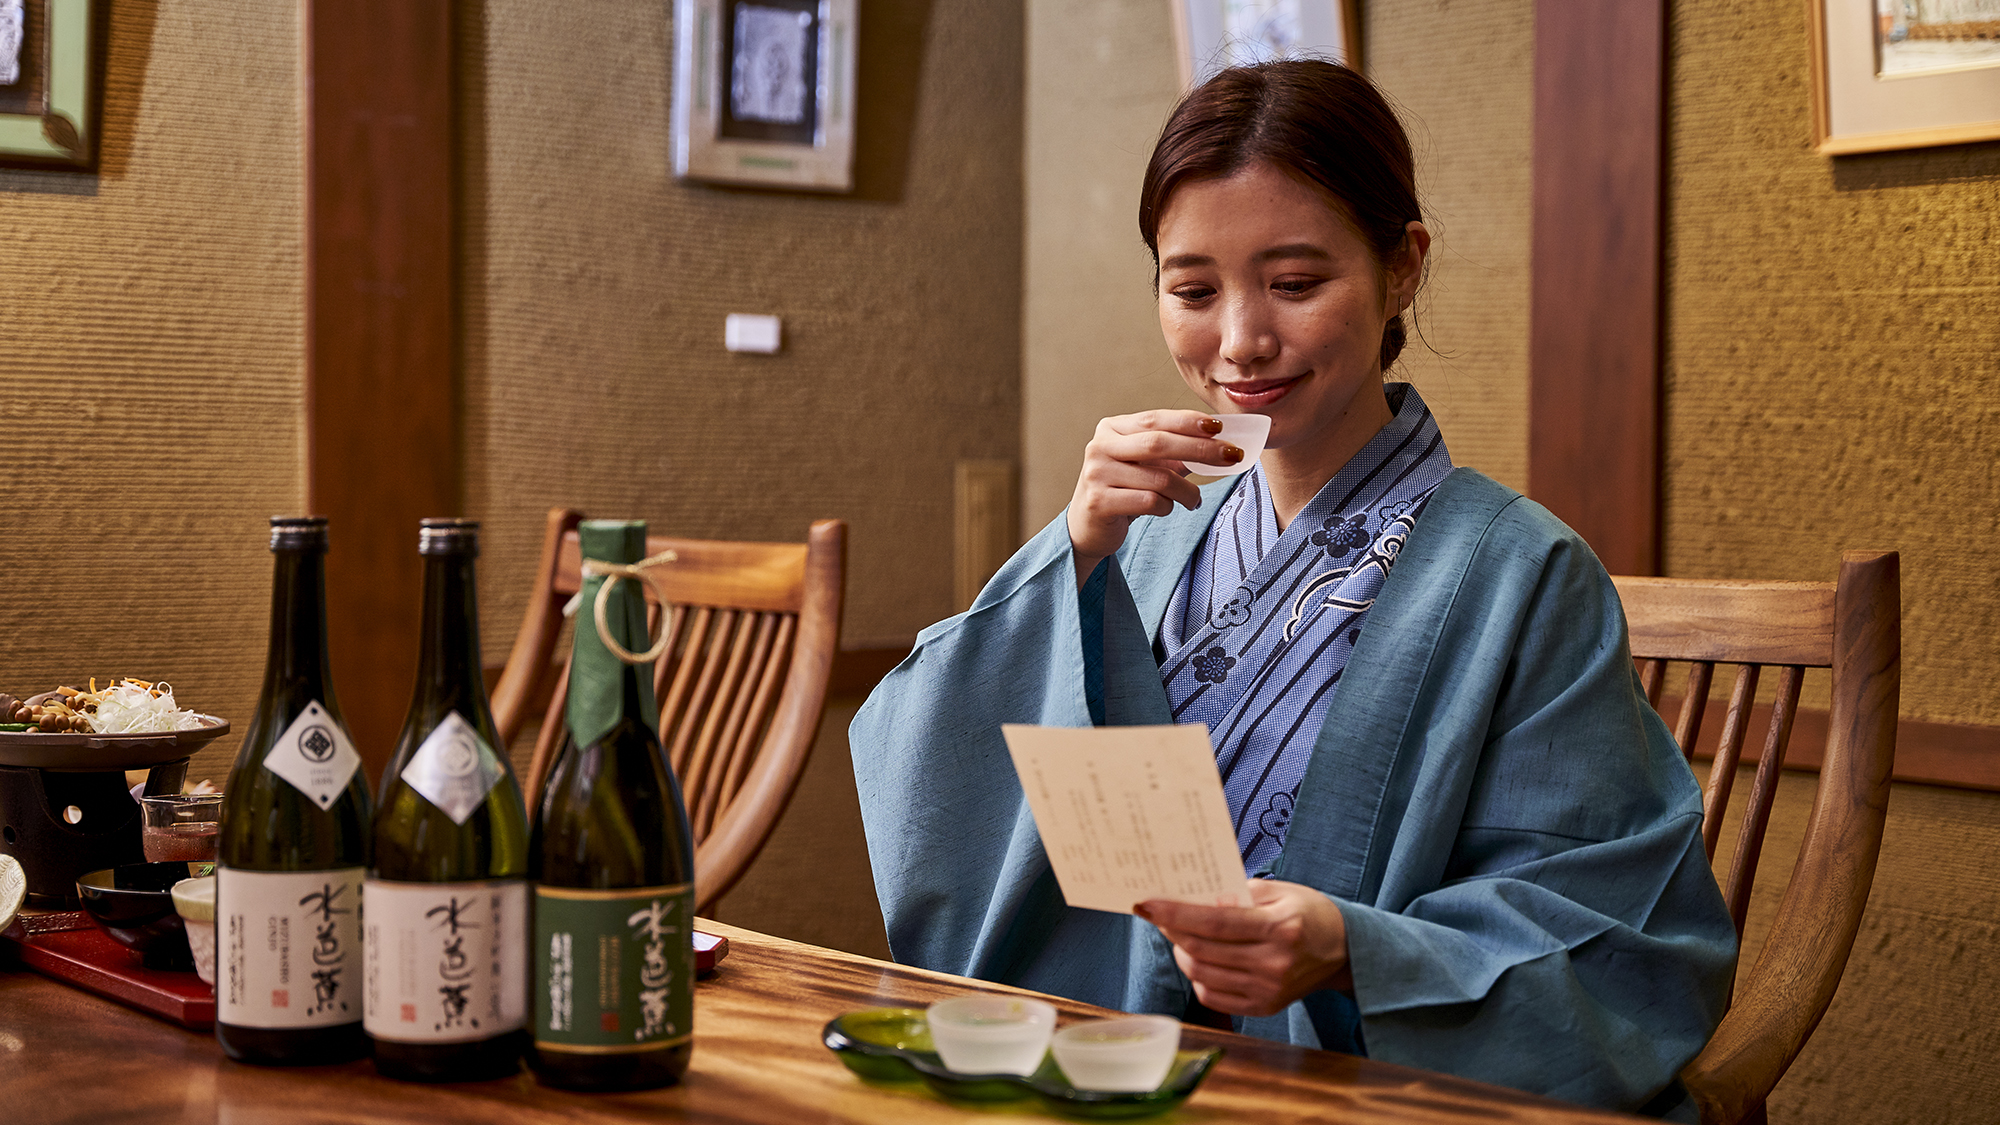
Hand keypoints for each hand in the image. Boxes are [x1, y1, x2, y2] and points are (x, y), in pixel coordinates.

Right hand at [1067, 410, 1241, 582]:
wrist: (1088, 526)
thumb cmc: (1124, 490)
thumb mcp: (1148, 466)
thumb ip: (1176, 452)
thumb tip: (1220, 442)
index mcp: (1112, 429)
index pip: (1156, 419)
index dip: (1189, 422)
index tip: (1220, 427)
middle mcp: (1100, 447)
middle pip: (1158, 443)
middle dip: (1200, 449)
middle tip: (1232, 456)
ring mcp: (1096, 474)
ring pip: (1159, 478)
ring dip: (1187, 491)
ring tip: (1195, 500)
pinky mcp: (1099, 502)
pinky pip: (1149, 502)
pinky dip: (1167, 507)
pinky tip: (1167, 509)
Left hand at [1137, 879, 1350, 1017]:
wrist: (1343, 950)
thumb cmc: (1307, 913)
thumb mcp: (1278, 891)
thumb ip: (1236, 895)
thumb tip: (1193, 900)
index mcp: (1279, 928)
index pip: (1214, 922)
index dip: (1175, 913)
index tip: (1147, 904)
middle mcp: (1274, 963)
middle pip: (1202, 950)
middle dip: (1171, 931)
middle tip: (1159, 915)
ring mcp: (1269, 990)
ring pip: (1202, 974)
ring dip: (1181, 952)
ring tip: (1179, 935)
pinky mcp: (1265, 1007)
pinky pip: (1213, 996)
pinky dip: (1197, 976)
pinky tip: (1200, 958)